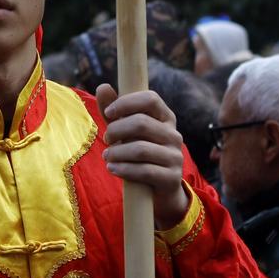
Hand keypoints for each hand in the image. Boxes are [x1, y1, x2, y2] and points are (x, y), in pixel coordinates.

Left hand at [95, 85, 188, 227]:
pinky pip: (145, 171)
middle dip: (116, 130)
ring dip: (117, 152)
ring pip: (141, 148)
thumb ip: (114, 111)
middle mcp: (174, 134)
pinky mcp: (172, 177)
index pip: (150, 99)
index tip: (108, 113)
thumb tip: (103, 86)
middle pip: (141, 123)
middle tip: (106, 139)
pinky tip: (112, 168)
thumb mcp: (125, 131)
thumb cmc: (139, 154)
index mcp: (165, 118)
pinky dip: (124, 169)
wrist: (158, 191)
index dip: (126, 103)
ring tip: (107, 156)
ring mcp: (175, 156)